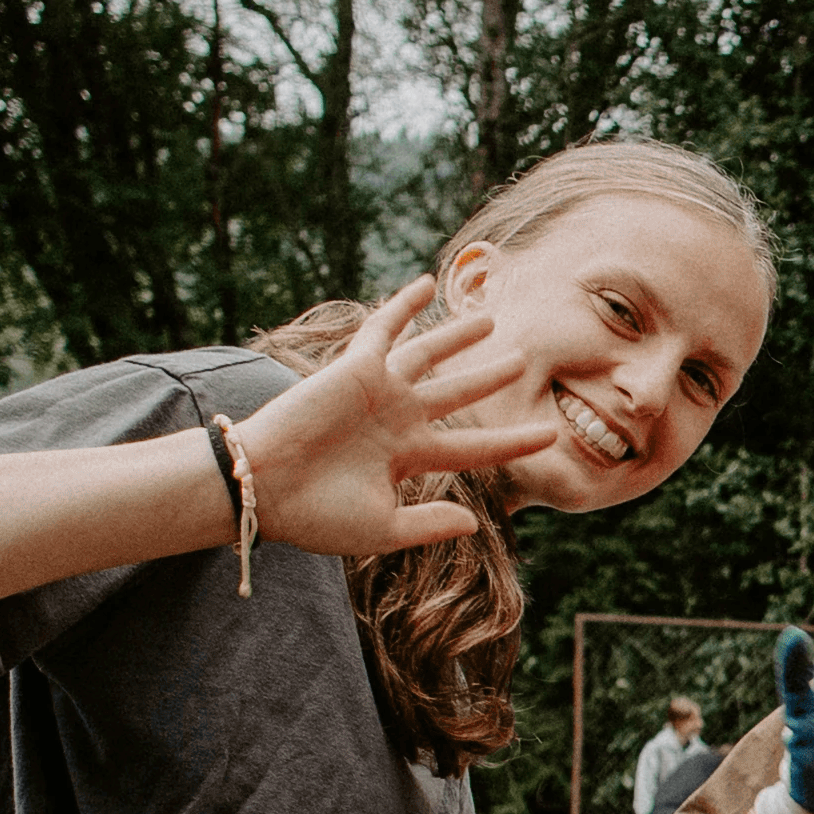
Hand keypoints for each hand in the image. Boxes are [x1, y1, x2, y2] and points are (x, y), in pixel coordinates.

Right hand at [234, 278, 556, 553]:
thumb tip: (475, 522)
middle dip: (491, 378)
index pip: (476, 448)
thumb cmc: (315, 515)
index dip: (513, 441)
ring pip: (431, 356)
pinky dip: (404, 306)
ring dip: (460, 337)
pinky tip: (426, 284)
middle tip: (525, 359)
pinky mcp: (356, 369)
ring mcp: (379, 392)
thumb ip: (428, 524)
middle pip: (460, 393)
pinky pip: (385, 329)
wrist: (263, 488)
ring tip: (492, 320)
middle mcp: (400, 421)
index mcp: (409, 459)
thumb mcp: (380, 529)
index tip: (550, 435)